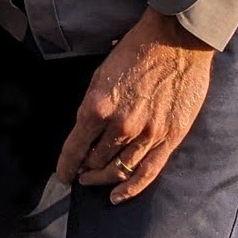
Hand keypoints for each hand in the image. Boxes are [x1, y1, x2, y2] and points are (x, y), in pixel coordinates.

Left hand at [54, 11, 216, 204]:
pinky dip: (130, 189)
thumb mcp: (100, 75)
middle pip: (95, 160)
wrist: (176, 41)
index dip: (65, 165)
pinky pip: (147, 172)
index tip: (62, 173)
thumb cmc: (135, 51)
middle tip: (80, 173)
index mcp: (97, 106)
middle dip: (84, 169)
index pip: (74, 148)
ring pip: (118, 169)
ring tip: (94, 180)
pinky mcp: (169, 137)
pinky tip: (117, 197)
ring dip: (102, 178)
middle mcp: (120, 125)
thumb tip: (84, 132)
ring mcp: (147, 133)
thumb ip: (91, 107)